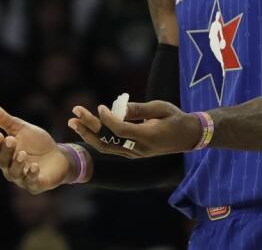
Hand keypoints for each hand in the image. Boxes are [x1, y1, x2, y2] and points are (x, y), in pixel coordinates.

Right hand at [0, 100, 71, 193]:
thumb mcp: (21, 128)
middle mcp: (10, 169)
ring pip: (14, 174)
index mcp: (5, 155)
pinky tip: (34, 166)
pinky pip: (31, 182)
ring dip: (17, 164)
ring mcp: (22, 178)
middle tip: (11, 140)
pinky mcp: (36, 184)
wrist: (59, 156)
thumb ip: (2, 119)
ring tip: (22, 154)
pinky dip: (31, 175)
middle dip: (7, 151)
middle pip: (3, 162)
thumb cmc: (37, 143)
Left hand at [68, 100, 200, 157]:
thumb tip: (119, 106)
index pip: (121, 130)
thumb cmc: (176, 118)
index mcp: (148, 136)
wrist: (187, 136)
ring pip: (106, 147)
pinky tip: (87, 129)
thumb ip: (140, 109)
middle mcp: (139, 148)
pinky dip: (97, 138)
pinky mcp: (133, 153)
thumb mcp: (161, 108)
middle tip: (74, 115)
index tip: (100, 107)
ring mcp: (135, 153)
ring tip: (74, 123)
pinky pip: (111, 147)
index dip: (108, 119)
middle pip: (108, 142)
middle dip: (89, 128)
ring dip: (88, 135)